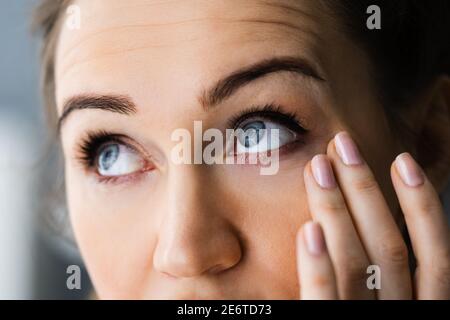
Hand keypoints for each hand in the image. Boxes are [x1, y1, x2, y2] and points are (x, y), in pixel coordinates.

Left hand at [296, 131, 449, 298]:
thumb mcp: (375, 297)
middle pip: (390, 249)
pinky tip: (308, 229)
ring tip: (317, 167)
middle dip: (366, 191)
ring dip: (337, 211)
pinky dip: (319, 266)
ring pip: (357, 265)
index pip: (435, 257)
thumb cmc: (352, 318)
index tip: (402, 159)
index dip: (423, 206)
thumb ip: (375, 271)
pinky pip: (324, 300)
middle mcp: (400, 314)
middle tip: (340, 144)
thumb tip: (361, 210)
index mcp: (419, 308)